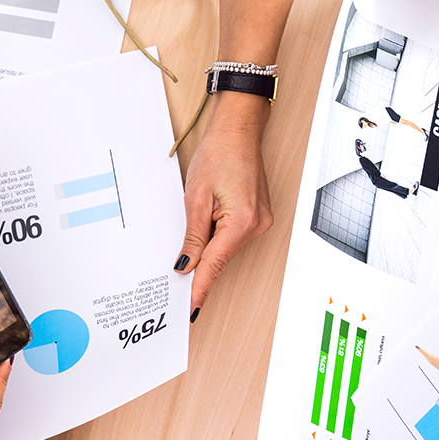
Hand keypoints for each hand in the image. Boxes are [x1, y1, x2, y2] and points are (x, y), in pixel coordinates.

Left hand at [173, 100, 272, 320]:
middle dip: (199, 265)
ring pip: (226, 248)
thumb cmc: (219, 155)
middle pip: (220, 257)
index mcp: (242, 222)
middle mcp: (257, 225)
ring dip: (208, 246)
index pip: (215, 264)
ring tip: (195, 222)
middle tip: (178, 280)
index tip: (191, 308)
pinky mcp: (257, 217)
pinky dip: (217, 238)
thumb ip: (193, 237)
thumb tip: (186, 265)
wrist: (237, 131)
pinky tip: (206, 228)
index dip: (200, 287)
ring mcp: (260, 222)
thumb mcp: (196, 198)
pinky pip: (233, 237)